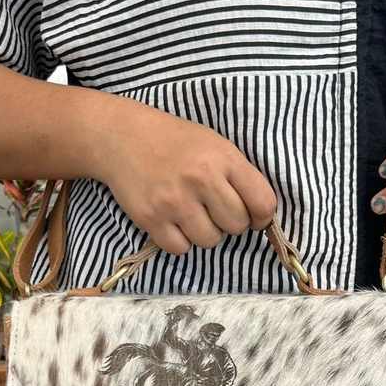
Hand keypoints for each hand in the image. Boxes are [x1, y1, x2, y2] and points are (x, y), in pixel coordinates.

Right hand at [96, 96, 276, 253]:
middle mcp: (201, 179)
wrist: (122, 137)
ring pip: (210, 241)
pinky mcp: (151, 219)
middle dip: (229, 223)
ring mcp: (174, 201)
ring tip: (191, 212)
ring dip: (204, 232)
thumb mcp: (215, 145)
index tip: (252, 216)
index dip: (261, 216)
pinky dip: (179, 240)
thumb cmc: (175, 142)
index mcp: (223, 159)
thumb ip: (240, 177)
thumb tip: (261, 217)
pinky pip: (181, 248)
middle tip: (213, 209)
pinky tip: (172, 220)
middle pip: (237, 226)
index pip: (262, 203)